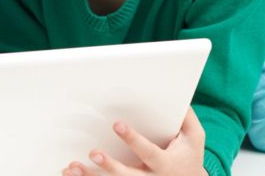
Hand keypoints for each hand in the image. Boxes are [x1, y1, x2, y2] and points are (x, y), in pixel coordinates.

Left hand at [63, 108, 206, 175]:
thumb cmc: (189, 156)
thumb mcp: (195, 138)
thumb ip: (187, 119)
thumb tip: (178, 97)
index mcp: (164, 163)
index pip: (148, 152)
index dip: (132, 139)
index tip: (117, 124)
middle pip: (127, 175)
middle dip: (110, 166)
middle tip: (93, 153)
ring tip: (72, 167)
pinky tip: (70, 174)